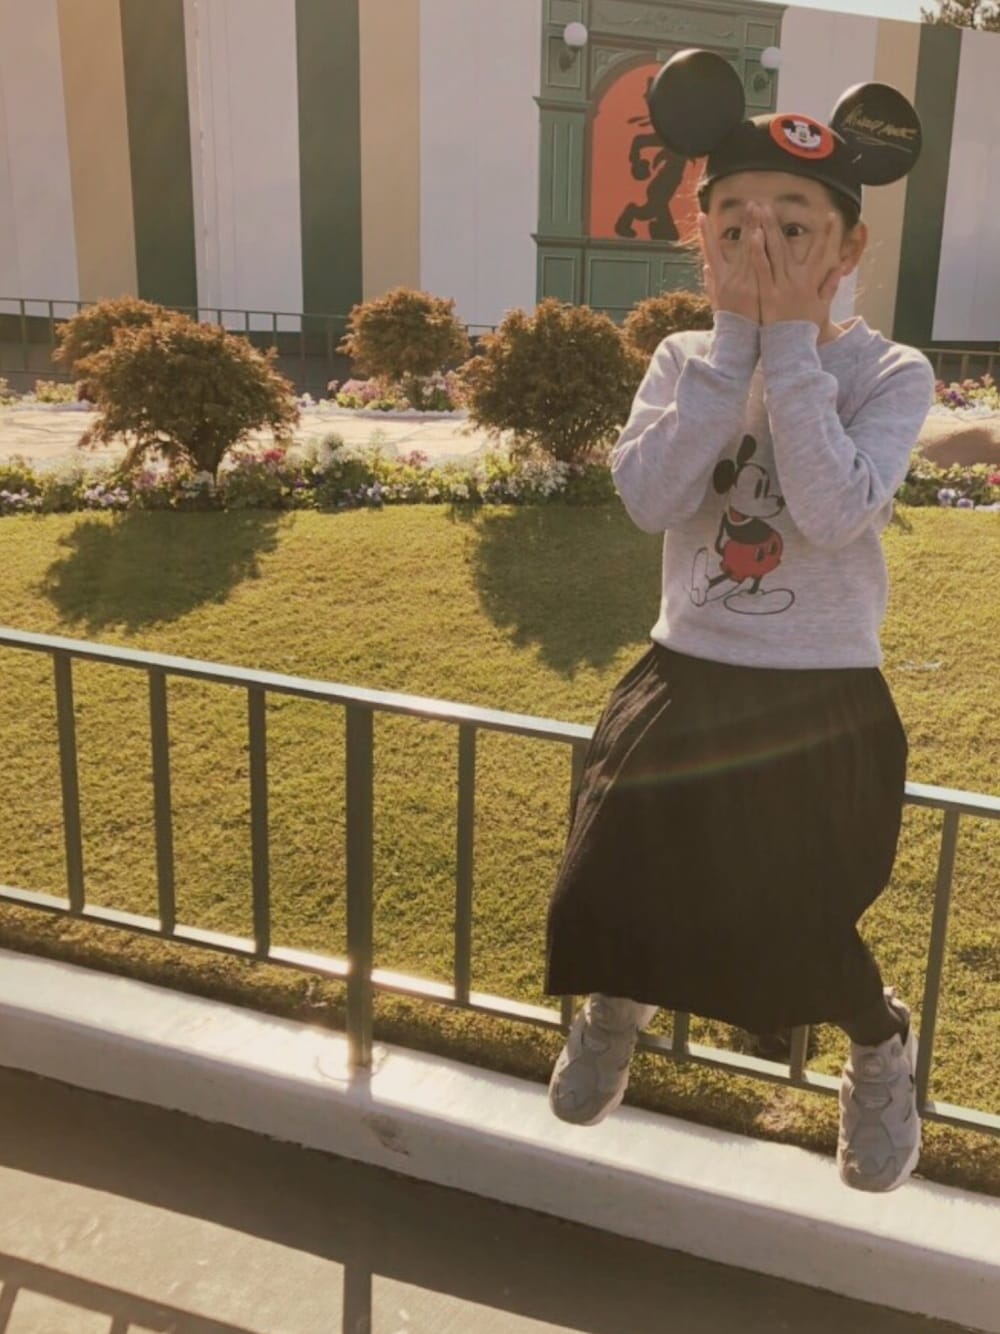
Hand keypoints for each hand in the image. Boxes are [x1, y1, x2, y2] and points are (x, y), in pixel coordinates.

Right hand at [698, 210, 759, 324]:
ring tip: (759, 208)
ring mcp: (742, 283)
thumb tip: (705, 268)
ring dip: (754, 227)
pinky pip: (758, 265)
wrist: (737, 344)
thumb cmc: (729, 324)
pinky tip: (760, 233)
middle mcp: (729, 279)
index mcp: (719, 280)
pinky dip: (757, 249)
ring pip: (749, 250)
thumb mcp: (717, 303)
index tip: (701, 215)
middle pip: (736, 245)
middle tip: (749, 202)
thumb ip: (711, 284)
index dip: (705, 233)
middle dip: (743, 222)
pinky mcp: (754, 290)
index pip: (710, 252)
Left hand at [750, 205, 842, 328]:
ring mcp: (781, 286)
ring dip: (765, 229)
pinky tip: (753, 236)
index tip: (830, 216)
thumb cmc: (805, 330)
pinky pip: (762, 269)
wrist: (791, 349)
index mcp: (810, 282)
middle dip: (777, 222)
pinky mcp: (768, 293)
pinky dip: (758, 252)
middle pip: (786, 245)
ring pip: (773, 252)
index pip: (821, 252)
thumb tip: (837, 271)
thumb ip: (828, 288)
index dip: (827, 234)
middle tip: (768, 203)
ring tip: (757, 211)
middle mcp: (796, 280)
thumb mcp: (821, 308)